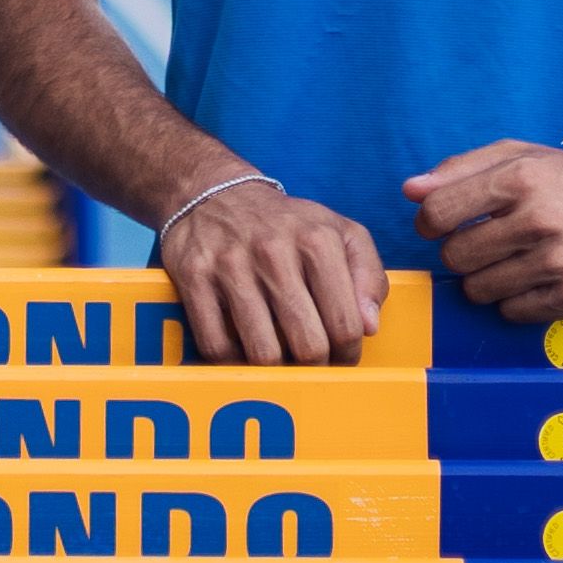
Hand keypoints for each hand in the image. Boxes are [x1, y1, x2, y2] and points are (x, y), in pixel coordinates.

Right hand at [156, 177, 386, 364]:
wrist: (215, 192)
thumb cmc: (287, 225)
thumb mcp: (340, 233)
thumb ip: (368, 276)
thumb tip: (369, 326)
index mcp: (317, 240)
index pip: (345, 324)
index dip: (348, 353)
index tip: (342, 357)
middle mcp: (273, 250)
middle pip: (307, 345)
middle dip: (315, 367)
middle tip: (312, 364)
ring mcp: (230, 264)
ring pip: (262, 353)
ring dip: (276, 371)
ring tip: (281, 361)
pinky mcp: (194, 277)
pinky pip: (216, 345)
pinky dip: (234, 362)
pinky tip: (244, 352)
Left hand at [406, 141, 562, 322]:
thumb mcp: (519, 155)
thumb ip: (459, 168)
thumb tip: (410, 190)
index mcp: (521, 179)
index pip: (438, 212)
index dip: (428, 221)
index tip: (438, 223)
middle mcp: (540, 221)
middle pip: (455, 256)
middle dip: (458, 250)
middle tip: (480, 241)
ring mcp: (559, 263)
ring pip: (478, 290)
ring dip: (483, 277)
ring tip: (507, 258)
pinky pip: (511, 312)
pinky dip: (512, 299)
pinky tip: (530, 277)